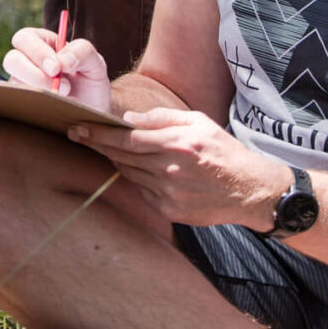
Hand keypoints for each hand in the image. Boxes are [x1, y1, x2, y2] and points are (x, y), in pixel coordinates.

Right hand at [5, 25, 111, 113]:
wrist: (93, 110)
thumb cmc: (91, 81)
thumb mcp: (95, 62)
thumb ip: (82, 52)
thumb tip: (62, 60)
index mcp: (42, 42)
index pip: (25, 38)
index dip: (37, 52)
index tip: (56, 68)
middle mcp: (27, 60)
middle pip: (12, 59)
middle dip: (33, 73)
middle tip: (58, 86)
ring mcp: (23, 82)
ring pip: (13, 82)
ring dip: (37, 89)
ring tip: (61, 96)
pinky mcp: (23, 101)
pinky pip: (18, 101)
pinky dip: (35, 104)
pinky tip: (52, 106)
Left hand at [64, 106, 285, 227]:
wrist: (250, 190)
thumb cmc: (223, 151)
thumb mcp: (198, 122)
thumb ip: (161, 118)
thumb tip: (128, 119)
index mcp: (175, 144)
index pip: (125, 138)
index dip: (97, 134)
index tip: (77, 129)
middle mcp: (168, 169)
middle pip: (121, 156)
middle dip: (97, 145)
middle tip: (79, 135)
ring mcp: (168, 193)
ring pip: (129, 174)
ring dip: (119, 161)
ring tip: (113, 150)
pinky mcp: (169, 210)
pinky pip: (142, 191)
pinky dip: (138, 179)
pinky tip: (143, 170)